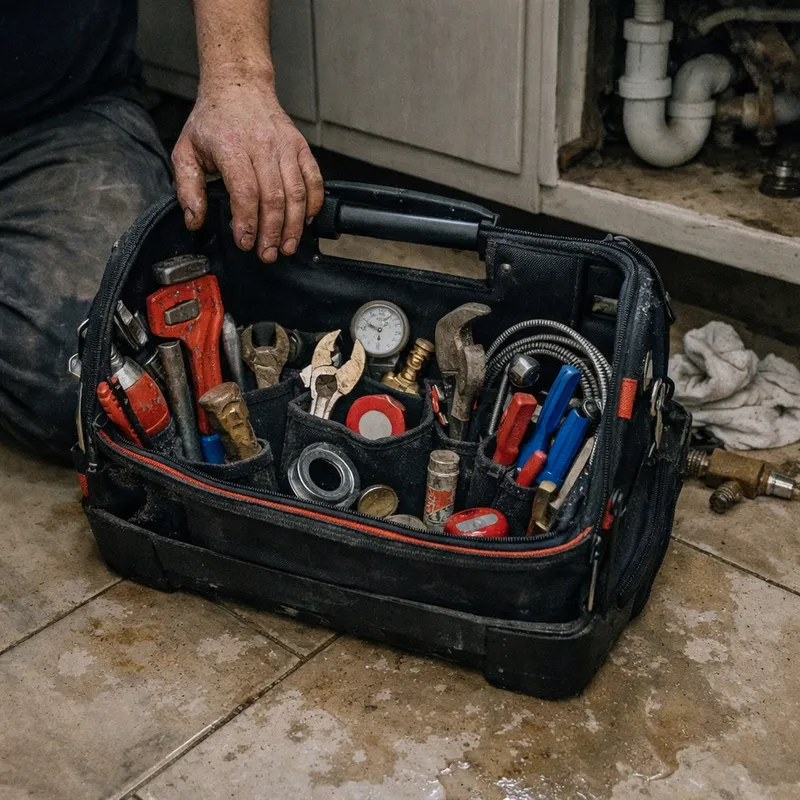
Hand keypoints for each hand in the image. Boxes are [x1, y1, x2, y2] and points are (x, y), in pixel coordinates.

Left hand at [172, 74, 323, 261]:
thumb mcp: (186, 150)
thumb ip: (187, 189)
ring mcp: (285, 146)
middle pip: (274, 198)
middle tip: (267, 253)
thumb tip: (194, 220)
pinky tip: (306, 222)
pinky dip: (313, 204)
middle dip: (272, 232)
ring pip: (297, 193)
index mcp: (231, 146)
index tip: (245, 242)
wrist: (239, 87)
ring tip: (287, 246)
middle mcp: (262, 145)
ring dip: (294, 225)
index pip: (245, 192)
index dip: (247, 222)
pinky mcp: (301, 147)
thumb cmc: (213, 121)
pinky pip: (314, 180)